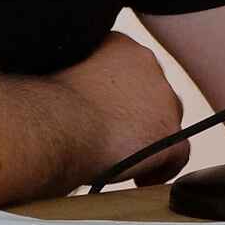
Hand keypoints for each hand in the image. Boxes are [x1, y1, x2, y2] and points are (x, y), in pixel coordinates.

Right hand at [54, 33, 188, 185]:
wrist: (52, 125)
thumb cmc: (46, 105)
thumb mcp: (64, 72)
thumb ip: (84, 77)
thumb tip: (82, 98)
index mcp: (122, 46)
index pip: (133, 71)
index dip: (121, 97)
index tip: (106, 114)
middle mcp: (149, 64)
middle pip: (153, 95)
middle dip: (137, 116)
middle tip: (114, 138)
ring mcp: (163, 99)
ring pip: (166, 121)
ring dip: (148, 139)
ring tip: (125, 158)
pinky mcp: (169, 132)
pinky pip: (178, 153)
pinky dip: (162, 167)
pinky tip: (142, 178)